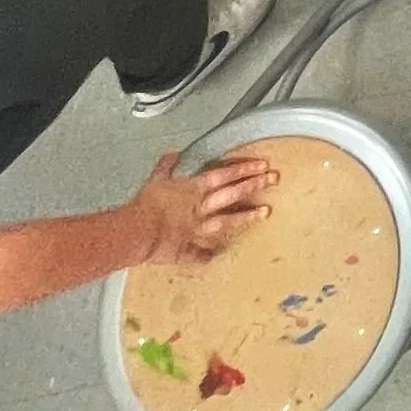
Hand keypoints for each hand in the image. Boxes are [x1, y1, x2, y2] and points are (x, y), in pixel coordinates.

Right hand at [123, 150, 276, 268]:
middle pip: (232, 194)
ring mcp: (197, 228)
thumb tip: (173, 155)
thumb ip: (166, 167)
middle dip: (254, 186)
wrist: (136, 231)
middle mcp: (200, 208)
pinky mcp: (187, 248)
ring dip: (246, 217)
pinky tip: (218, 255)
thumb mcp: (155, 180)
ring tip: (265, 213)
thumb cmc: (145, 205)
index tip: (263, 166)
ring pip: (226, 221)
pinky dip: (208, 254)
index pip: (224, 175)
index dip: (244, 169)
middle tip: (274, 180)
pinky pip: (200, 253)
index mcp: (193, 190)